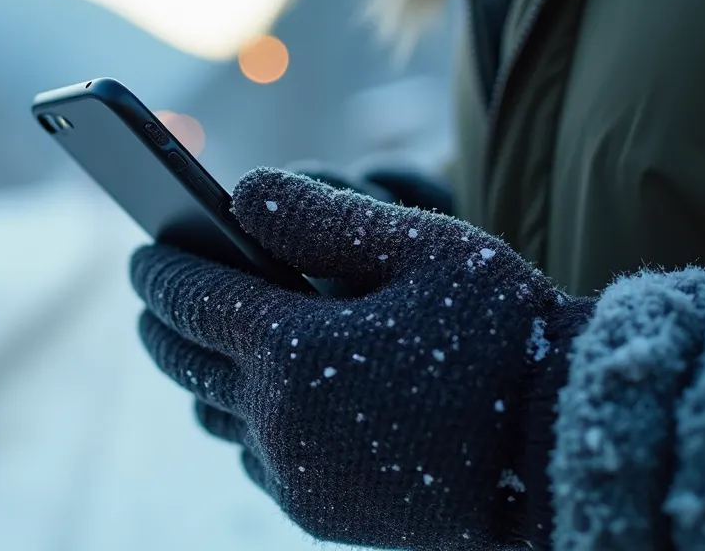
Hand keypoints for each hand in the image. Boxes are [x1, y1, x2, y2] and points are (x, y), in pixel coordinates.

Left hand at [131, 168, 593, 547]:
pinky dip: (242, 420)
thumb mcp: (422, 247)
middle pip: (184, 362)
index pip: (190, 298)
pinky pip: (253, 458)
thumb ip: (320, 215)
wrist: (563, 454)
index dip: (159, 268)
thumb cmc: (504, 334)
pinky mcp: (320, 511)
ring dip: (196, 371)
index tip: (141, 248)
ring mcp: (296, 475)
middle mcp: (278, 420)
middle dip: (160, 320)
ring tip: (198, 338)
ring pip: (213, 415)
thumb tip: (237, 193)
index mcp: (294, 350)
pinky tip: (260, 396)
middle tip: (152, 291)